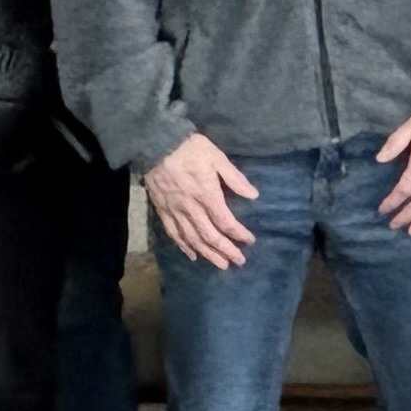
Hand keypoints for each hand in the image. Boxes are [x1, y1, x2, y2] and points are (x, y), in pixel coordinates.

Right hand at [144, 133, 260, 268]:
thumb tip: (253, 195)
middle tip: (238, 261)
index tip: (250, 241)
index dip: (239, 234)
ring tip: (220, 265)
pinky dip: (184, 247)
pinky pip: (173, 234)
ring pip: (192, 239)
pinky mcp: (163, 211)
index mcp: (207, 195)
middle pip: (209, 236)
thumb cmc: (190, 149)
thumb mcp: (217, 158)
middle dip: (225, 251)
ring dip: (208, 254)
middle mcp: (191, 208)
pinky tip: (193, 255)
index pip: (226, 222)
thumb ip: (235, 178)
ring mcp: (175, 211)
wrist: (156, 145)